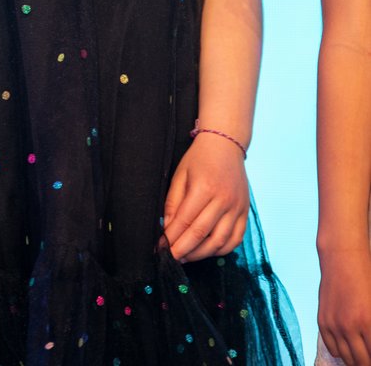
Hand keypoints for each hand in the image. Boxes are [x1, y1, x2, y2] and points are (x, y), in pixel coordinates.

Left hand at [162, 133, 248, 261]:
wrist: (226, 145)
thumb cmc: (199, 159)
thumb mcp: (180, 175)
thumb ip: (173, 203)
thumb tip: (167, 229)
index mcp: (204, 188)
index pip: (185, 222)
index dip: (171, 239)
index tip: (160, 248)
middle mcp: (223, 199)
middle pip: (201, 234)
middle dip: (183, 250)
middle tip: (170, 259)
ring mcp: (237, 207)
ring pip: (219, 242)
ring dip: (201, 254)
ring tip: (186, 257)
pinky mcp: (245, 212)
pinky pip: (235, 239)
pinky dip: (221, 250)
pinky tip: (207, 251)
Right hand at [318, 247, 370, 364]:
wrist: (342, 257)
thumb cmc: (366, 277)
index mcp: (368, 322)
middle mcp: (350, 327)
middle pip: (361, 361)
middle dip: (367, 361)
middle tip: (369, 357)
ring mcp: (334, 324)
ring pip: (346, 358)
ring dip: (355, 359)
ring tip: (360, 354)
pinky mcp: (323, 321)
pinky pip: (331, 348)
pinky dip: (340, 352)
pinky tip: (347, 346)